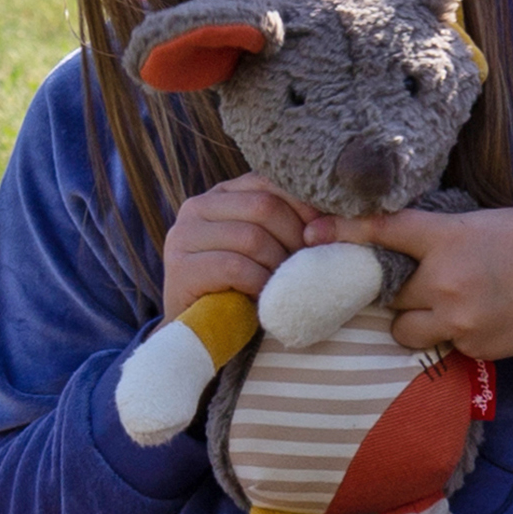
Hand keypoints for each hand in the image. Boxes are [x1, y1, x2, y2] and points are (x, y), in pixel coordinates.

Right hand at [161, 173, 316, 316]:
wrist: (201, 331)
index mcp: (221, 194)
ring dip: (276, 266)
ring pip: (251, 237)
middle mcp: (197, 206)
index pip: (267, 181)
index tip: (321, 234)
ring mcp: (184, 236)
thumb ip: (286, 223)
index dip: (301, 205)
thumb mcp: (265, 247)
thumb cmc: (243, 286)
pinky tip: (263, 297)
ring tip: (282, 284)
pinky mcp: (182, 268)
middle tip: (304, 266)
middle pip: (263, 206)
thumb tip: (330, 218)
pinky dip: (258, 283)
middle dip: (293, 238)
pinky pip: (235, 267)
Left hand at [301, 206, 512, 359]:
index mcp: (451, 237)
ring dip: (408, 317)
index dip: (344, 231)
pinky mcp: (473, 349)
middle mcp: (447, 281)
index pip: (384, 231)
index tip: (310, 232)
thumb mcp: (485, 221)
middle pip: (385, 289)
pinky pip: (437, 344)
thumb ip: (440, 233)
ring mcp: (459, 321)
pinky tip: (473, 317)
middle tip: (399, 277)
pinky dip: (444, 333)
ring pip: (400, 327)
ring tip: (436, 303)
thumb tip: (398, 239)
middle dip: (388, 285)